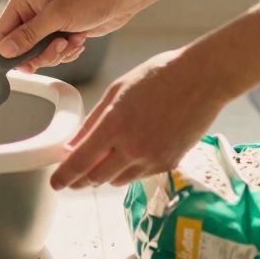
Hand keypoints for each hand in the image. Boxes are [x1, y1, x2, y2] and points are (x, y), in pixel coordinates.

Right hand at [0, 0, 139, 71]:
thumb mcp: (57, 17)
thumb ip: (29, 35)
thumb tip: (4, 50)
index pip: (1, 31)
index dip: (5, 53)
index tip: (15, 68)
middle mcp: (31, 10)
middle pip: (20, 47)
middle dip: (41, 53)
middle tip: (58, 48)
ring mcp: (46, 22)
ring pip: (39, 53)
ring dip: (57, 53)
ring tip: (72, 41)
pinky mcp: (59, 31)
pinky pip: (54, 53)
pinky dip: (67, 52)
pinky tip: (78, 40)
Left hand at [49, 48, 231, 189]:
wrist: (203, 79)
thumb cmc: (159, 76)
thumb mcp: (117, 91)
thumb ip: (93, 121)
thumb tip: (73, 144)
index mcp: (114, 125)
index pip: (80, 162)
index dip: (64, 176)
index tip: (56, 182)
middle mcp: (132, 147)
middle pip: (96, 178)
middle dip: (81, 179)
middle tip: (74, 176)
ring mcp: (152, 159)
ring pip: (118, 180)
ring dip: (105, 174)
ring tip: (103, 161)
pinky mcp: (169, 163)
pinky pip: (140, 175)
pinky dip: (130, 169)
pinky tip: (131, 154)